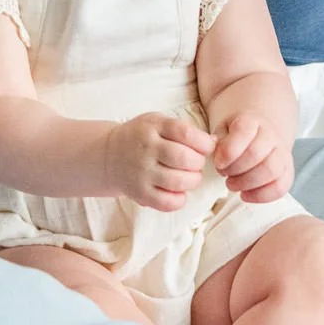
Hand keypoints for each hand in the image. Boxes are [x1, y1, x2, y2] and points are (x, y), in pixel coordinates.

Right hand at [103, 111, 217, 211]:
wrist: (109, 155)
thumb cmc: (141, 137)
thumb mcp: (157, 122)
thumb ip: (184, 130)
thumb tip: (215, 143)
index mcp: (153, 127)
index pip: (186, 134)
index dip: (204, 143)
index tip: (207, 147)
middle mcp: (146, 149)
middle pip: (185, 159)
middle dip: (199, 163)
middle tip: (196, 163)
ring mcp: (142, 173)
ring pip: (179, 181)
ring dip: (193, 180)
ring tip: (189, 176)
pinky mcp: (140, 193)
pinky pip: (168, 202)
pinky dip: (180, 199)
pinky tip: (178, 191)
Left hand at [212, 113, 294, 203]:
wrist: (260, 135)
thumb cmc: (236, 136)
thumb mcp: (223, 130)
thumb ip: (217, 140)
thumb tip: (214, 149)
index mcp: (252, 121)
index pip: (243, 131)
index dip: (228, 151)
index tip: (218, 163)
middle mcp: (271, 135)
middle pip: (256, 154)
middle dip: (235, 169)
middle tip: (224, 174)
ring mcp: (282, 153)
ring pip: (271, 171)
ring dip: (247, 183)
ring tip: (232, 185)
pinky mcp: (288, 172)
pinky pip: (281, 187)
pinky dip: (261, 196)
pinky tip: (245, 195)